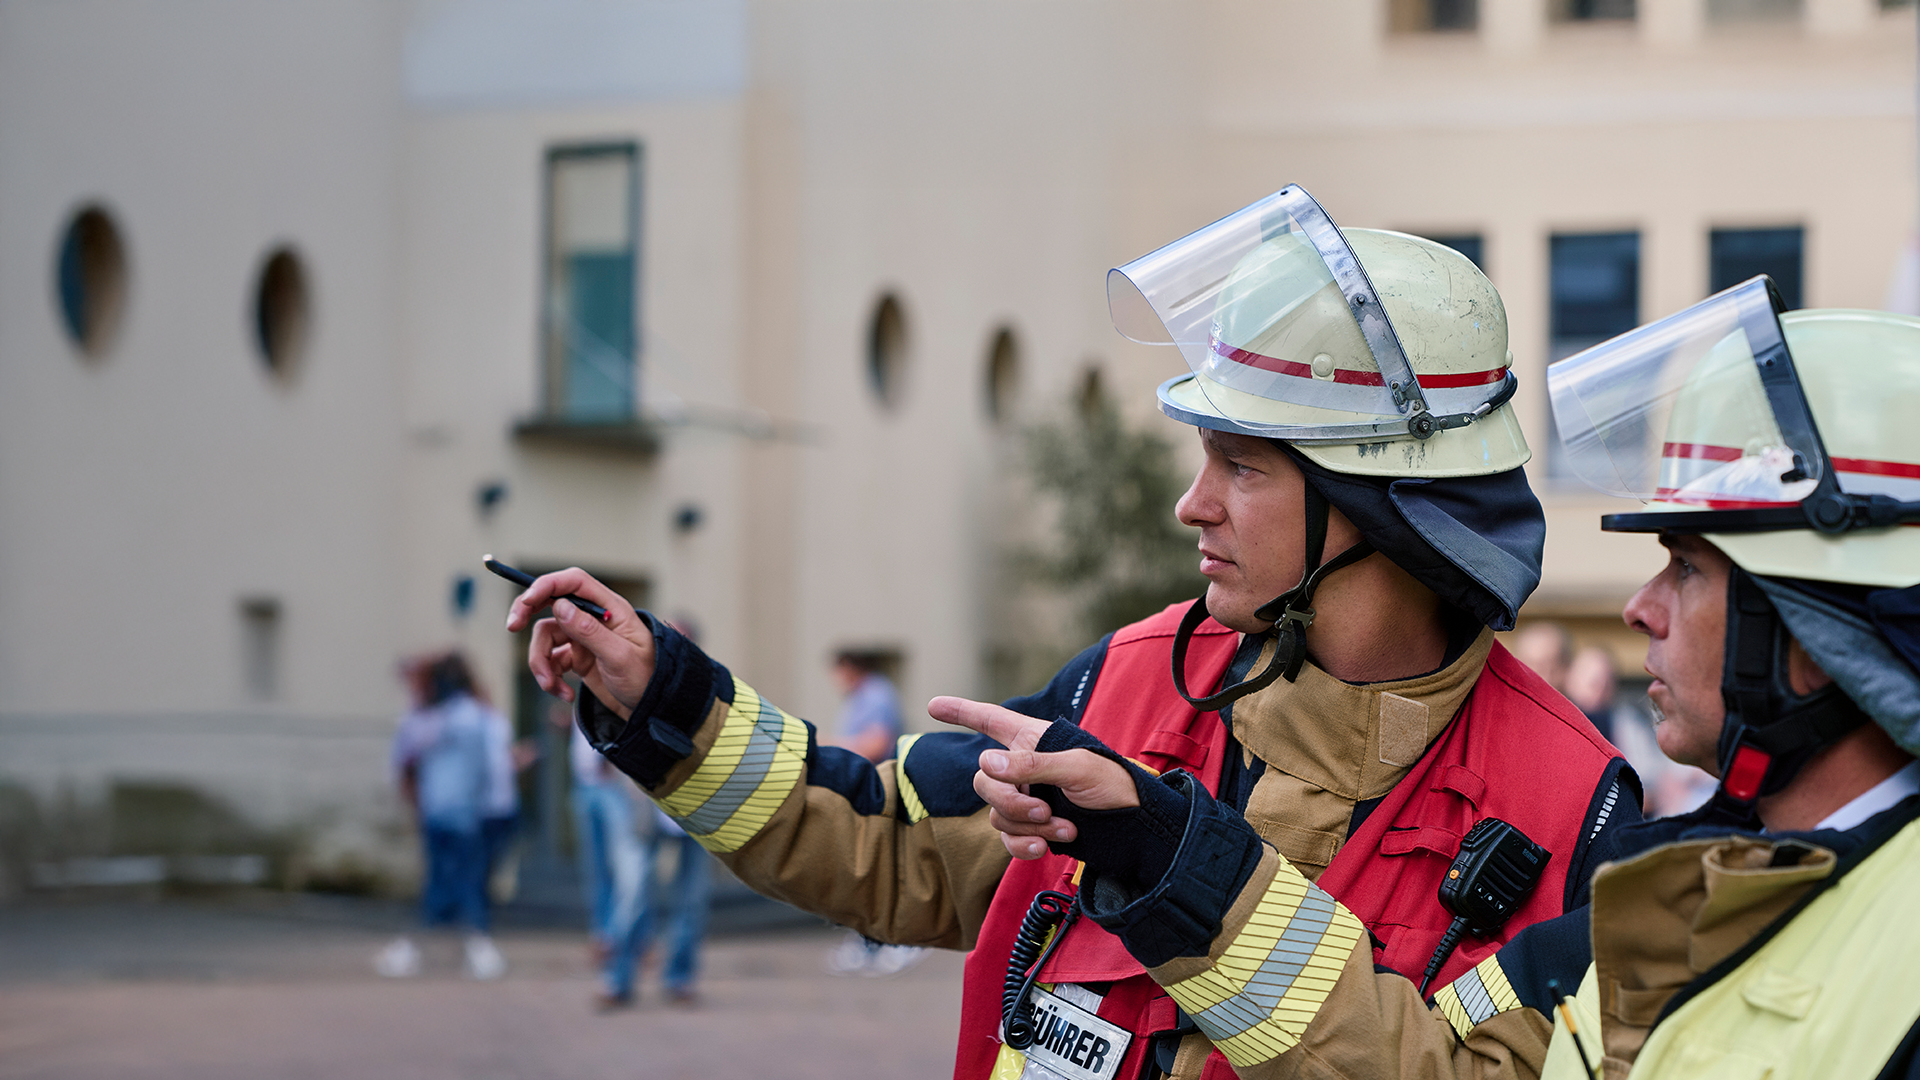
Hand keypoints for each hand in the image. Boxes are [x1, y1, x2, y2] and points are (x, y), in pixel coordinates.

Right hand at [506, 568, 654, 718]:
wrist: (652, 709)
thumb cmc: (647, 679)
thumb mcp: (620, 657)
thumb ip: (590, 631)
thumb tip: (560, 606)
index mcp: (610, 608)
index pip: (574, 582)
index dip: (546, 585)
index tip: (525, 602)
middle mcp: (594, 618)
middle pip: (551, 602)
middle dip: (528, 612)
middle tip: (511, 626)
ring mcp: (583, 637)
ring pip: (545, 637)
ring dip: (541, 663)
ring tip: (552, 687)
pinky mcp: (576, 657)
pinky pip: (550, 660)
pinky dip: (550, 677)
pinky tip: (564, 694)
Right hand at [927, 696, 1138, 860]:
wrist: (1133, 826)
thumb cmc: (1112, 783)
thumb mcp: (1077, 767)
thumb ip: (1032, 764)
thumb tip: (986, 764)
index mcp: (1031, 739)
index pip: (989, 719)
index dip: (961, 711)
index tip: (933, 705)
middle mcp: (1021, 767)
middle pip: (984, 780)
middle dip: (1010, 800)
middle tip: (1044, 809)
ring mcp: (1024, 798)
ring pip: (996, 813)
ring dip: (1028, 825)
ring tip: (1065, 827)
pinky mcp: (1029, 828)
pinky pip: (1006, 838)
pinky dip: (1022, 845)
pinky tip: (1044, 848)